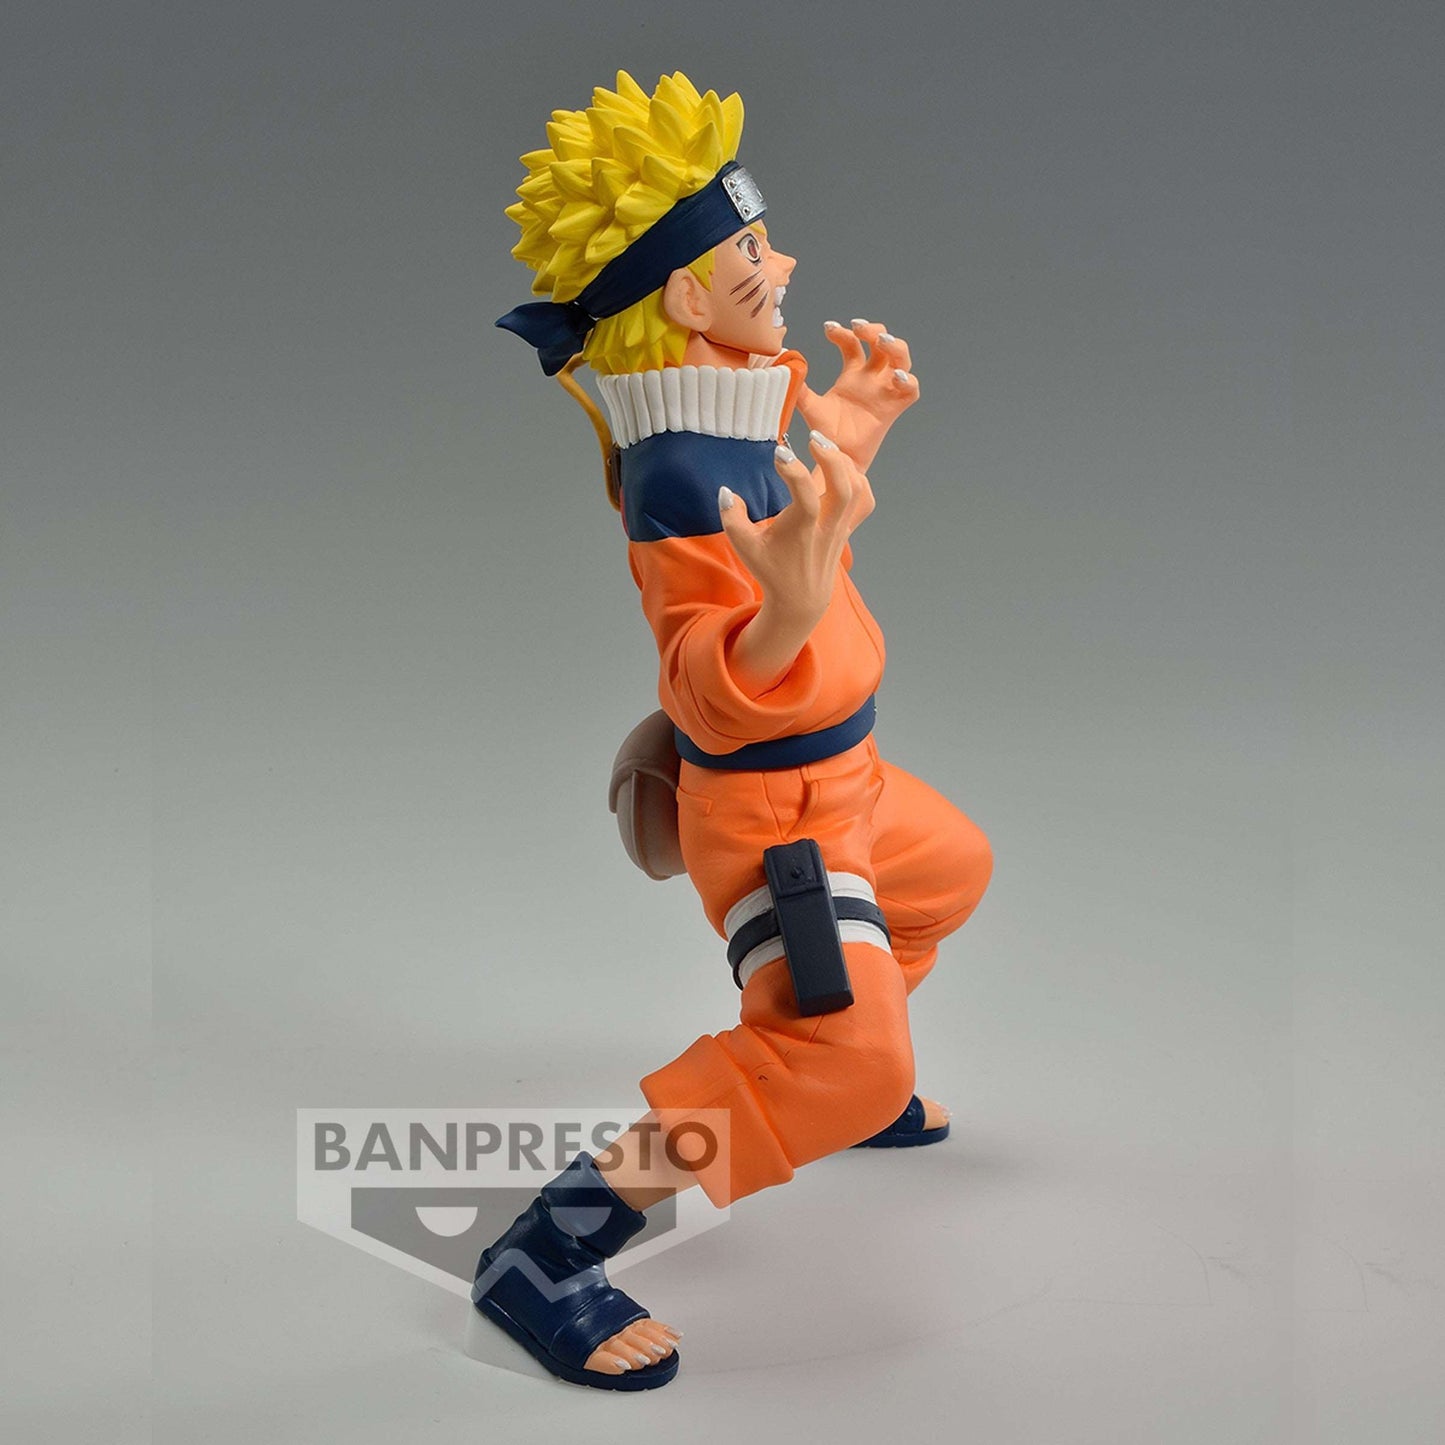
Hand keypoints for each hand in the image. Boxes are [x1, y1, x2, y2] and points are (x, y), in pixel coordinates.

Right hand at [717, 433, 874, 694]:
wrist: (801, 599)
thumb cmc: (772, 569)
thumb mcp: (745, 548)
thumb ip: (732, 519)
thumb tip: (727, 492)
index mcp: (801, 530)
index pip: (805, 496)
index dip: (793, 470)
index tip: (778, 451)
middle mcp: (826, 527)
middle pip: (844, 488)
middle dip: (831, 457)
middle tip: (812, 437)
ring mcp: (841, 527)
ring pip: (857, 490)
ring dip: (844, 463)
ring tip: (824, 446)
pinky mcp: (848, 528)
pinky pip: (864, 501)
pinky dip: (859, 479)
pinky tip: (842, 468)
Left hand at [796, 318, 918, 471]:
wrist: (836, 460)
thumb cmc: (825, 435)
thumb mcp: (810, 406)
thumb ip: (800, 387)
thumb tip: (785, 365)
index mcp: (852, 375)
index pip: (854, 344)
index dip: (844, 333)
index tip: (828, 328)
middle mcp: (871, 380)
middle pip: (883, 344)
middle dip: (874, 330)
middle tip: (858, 327)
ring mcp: (884, 393)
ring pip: (901, 360)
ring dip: (895, 346)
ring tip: (881, 340)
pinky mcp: (893, 409)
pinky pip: (910, 391)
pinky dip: (908, 381)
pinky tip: (896, 376)